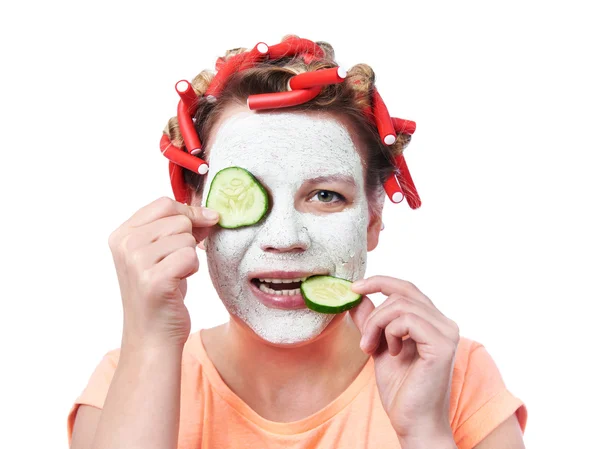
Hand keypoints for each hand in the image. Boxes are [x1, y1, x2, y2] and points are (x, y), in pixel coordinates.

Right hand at [108, 196, 219, 349]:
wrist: (153, 336)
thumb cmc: (162, 293)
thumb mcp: (163, 253)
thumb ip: (179, 228)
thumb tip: (210, 213)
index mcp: (121, 234)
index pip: (164, 203)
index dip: (190, 212)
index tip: (204, 223)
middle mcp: (125, 245)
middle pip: (179, 220)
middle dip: (189, 240)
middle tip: (177, 264)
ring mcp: (136, 262)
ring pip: (186, 239)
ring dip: (190, 258)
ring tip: (174, 276)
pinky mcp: (153, 280)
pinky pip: (190, 257)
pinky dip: (192, 271)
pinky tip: (178, 284)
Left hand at [349, 276, 459, 445]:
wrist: (413, 422)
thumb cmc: (400, 389)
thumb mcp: (378, 346)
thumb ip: (371, 321)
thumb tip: (356, 296)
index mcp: (433, 322)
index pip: (406, 288)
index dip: (380, 282)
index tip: (354, 288)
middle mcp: (444, 323)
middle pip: (402, 293)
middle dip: (374, 313)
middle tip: (364, 341)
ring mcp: (447, 332)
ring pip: (400, 305)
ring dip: (377, 325)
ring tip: (372, 349)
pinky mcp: (443, 344)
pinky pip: (407, 320)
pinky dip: (390, 333)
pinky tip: (392, 354)